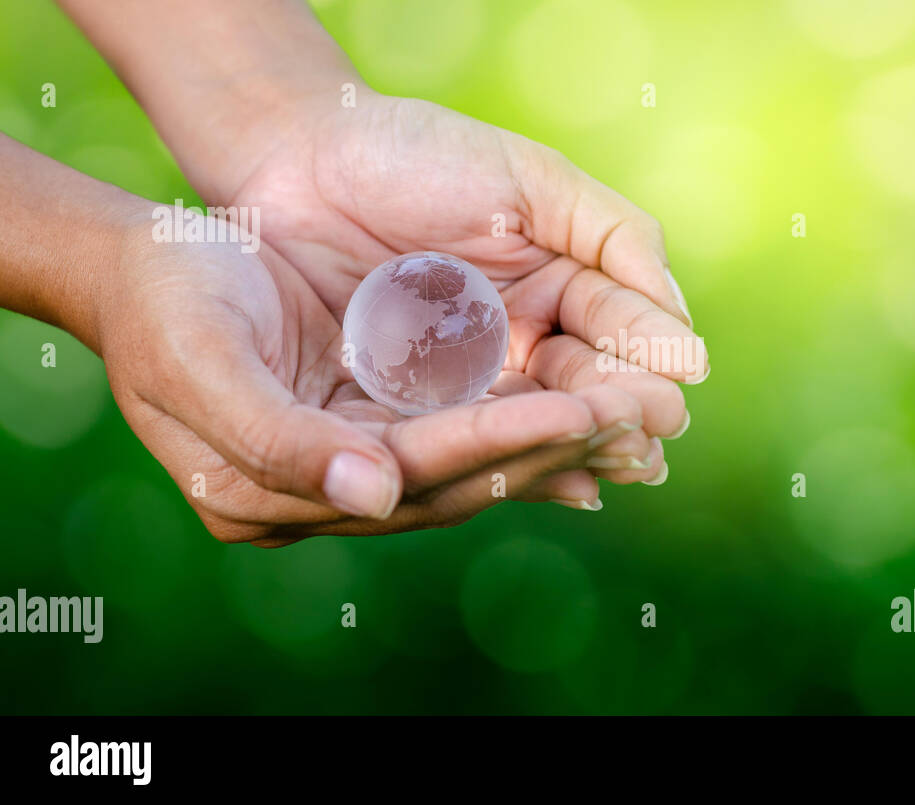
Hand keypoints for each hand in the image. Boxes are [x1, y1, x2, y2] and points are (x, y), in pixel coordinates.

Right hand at [99, 214, 659, 546]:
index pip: (411, 475)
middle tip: (638, 418)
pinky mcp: (378, 422)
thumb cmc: (162, 305)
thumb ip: (278, 441)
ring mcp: (357, 458)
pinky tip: (590, 411)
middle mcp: (328, 490)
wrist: (140, 264)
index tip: (577, 414)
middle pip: (460, 479)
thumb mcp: (199, 364)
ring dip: (558, 438)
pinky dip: (529, 421)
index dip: (495, 444)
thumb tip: (374, 497)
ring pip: (477, 460)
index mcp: (273, 494)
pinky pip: (468, 430)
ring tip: (637, 415)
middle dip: (552, 448)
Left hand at [203, 90, 707, 476]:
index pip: (619, 325)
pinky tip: (563, 484)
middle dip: (622, 406)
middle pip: (585, 385)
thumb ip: (614, 235)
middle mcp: (525, 340)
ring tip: (621, 463)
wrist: (299, 161)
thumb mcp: (531, 180)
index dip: (648, 351)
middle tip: (655, 431)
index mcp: (561, 283)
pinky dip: (514, 461)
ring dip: (581, 444)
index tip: (680, 378)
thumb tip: (681, 322)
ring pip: (535, 420)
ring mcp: (472, 379)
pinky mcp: (414, 410)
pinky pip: (468, 440)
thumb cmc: (417, 155)